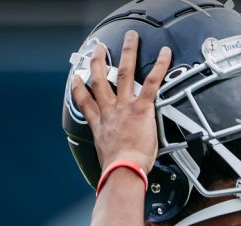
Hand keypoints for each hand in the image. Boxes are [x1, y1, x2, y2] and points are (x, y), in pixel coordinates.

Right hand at [69, 31, 170, 174]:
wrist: (123, 171)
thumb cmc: (117, 170)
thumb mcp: (107, 159)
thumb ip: (110, 152)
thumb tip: (114, 163)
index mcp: (100, 125)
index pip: (85, 102)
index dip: (78, 88)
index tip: (76, 78)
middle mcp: (110, 112)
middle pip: (100, 80)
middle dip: (99, 62)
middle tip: (98, 49)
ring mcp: (124, 107)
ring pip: (124, 73)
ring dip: (127, 53)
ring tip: (129, 39)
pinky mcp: (141, 108)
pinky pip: (152, 83)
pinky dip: (160, 67)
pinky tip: (165, 54)